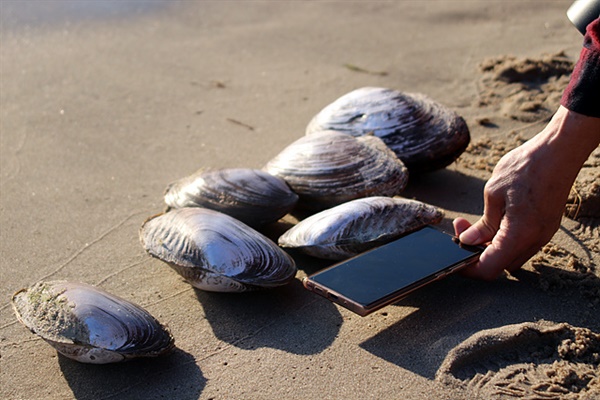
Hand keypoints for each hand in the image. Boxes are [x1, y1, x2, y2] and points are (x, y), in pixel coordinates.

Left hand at [454, 106, 599, 279]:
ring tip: (475, 223)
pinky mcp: (545, 227)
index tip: (455, 256)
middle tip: (462, 229)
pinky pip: (521, 244)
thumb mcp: (494, 193)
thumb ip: (482, 224)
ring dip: (490, 246)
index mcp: (520, 234)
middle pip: (499, 264)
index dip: (468, 268)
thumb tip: (468, 241)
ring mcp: (543, 235)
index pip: (489, 268)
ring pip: (510, 256)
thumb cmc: (528, 167)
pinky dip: (504, 239)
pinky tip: (494, 220)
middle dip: (476, 252)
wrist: (560, 151)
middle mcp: (535, 240)